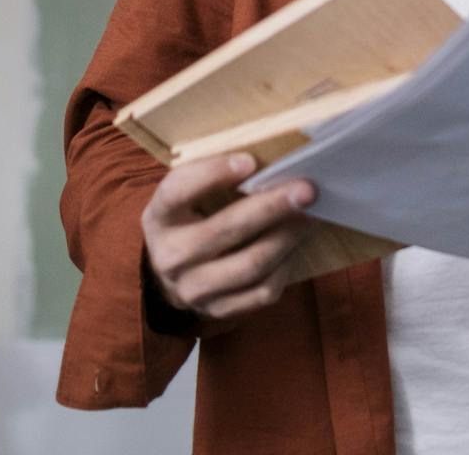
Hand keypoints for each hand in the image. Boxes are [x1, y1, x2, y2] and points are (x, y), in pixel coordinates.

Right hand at [142, 152, 316, 320]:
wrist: (174, 275)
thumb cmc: (191, 219)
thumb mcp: (187, 196)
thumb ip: (214, 177)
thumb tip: (269, 158)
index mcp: (159, 217)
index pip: (177, 191)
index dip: (212, 174)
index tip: (250, 161)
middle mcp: (170, 256)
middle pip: (225, 230)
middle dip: (271, 207)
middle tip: (306, 190)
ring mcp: (193, 289)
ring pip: (250, 265)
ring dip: (287, 237)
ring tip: (310, 216)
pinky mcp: (218, 309)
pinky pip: (262, 292)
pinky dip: (285, 266)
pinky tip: (295, 245)